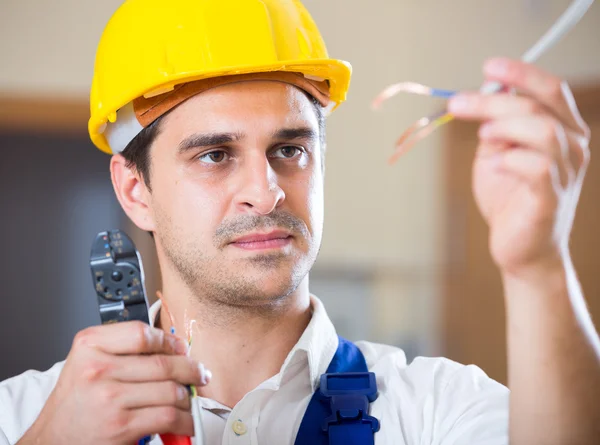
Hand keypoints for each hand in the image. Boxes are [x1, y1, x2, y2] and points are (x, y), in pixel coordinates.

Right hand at [18, 321, 209, 444]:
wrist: (53, 440)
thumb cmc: (75, 403)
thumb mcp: (87, 362)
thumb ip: (123, 349)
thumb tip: (173, 347)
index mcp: (90, 345)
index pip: (143, 333)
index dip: (170, 341)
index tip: (182, 349)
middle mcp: (98, 369)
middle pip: (163, 363)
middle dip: (190, 370)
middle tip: (199, 374)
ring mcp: (110, 397)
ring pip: (171, 390)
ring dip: (188, 398)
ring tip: (189, 400)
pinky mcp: (121, 425)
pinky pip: (168, 416)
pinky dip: (185, 421)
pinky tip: (185, 422)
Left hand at [448, 58, 590, 277]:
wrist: (519, 249)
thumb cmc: (509, 198)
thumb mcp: (497, 152)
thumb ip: (495, 125)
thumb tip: (484, 92)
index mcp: (564, 131)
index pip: (552, 90)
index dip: (521, 73)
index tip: (489, 66)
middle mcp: (574, 148)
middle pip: (539, 106)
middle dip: (493, 100)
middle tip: (457, 103)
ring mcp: (567, 174)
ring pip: (543, 130)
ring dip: (504, 125)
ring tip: (482, 137)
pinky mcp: (551, 199)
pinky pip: (538, 167)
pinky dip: (511, 158)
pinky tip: (496, 164)